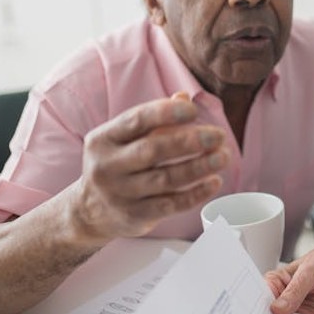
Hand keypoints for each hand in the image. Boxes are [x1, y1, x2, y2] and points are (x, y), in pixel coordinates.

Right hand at [74, 93, 228, 239]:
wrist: (90, 212)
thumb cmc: (117, 165)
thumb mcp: (125, 139)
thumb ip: (154, 119)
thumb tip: (183, 97)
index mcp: (103, 139)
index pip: (136, 120)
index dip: (167, 113)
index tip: (193, 110)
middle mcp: (107, 166)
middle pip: (153, 150)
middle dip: (190, 141)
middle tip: (218, 136)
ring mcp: (119, 194)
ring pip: (165, 179)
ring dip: (199, 167)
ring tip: (223, 156)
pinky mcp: (134, 216)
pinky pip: (171, 205)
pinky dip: (196, 194)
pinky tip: (214, 182)